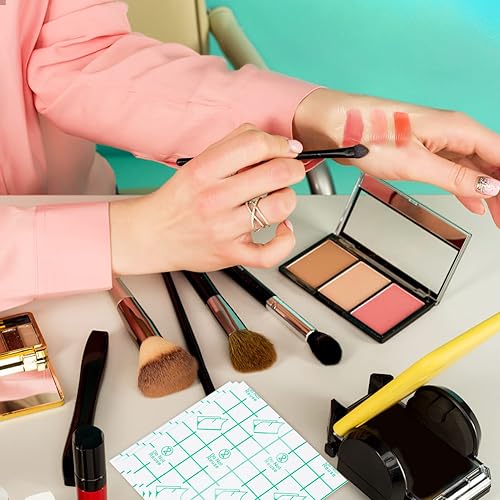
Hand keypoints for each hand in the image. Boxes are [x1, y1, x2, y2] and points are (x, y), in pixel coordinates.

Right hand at [109, 124, 304, 274]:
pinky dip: (285, 240)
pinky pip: (270, 253)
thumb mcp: (197, 162)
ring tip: (279, 198)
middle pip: (275, 174)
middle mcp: (213, 199)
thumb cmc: (179, 199)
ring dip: (288, 199)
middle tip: (290, 171)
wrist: (152, 235)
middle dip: (293, 169)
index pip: (254, 145)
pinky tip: (281, 228)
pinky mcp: (230, 254)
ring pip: (279, 208)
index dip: (281, 144)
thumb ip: (233, 144)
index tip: (287, 149)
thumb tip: (275, 141)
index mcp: (204, 170)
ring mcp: (223, 229)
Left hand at [293, 89, 499, 226]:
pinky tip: (473, 202)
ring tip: (496, 214)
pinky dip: (465, 186)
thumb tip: (490, 186)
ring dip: (486, 191)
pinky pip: (454, 168)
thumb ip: (455, 176)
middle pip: (491, 162)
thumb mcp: (414, 163)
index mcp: (457, 127)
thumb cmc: (366, 134)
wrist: (334, 126)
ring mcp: (437, 140)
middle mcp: (451, 130)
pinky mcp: (422, 149)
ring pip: (473, 166)